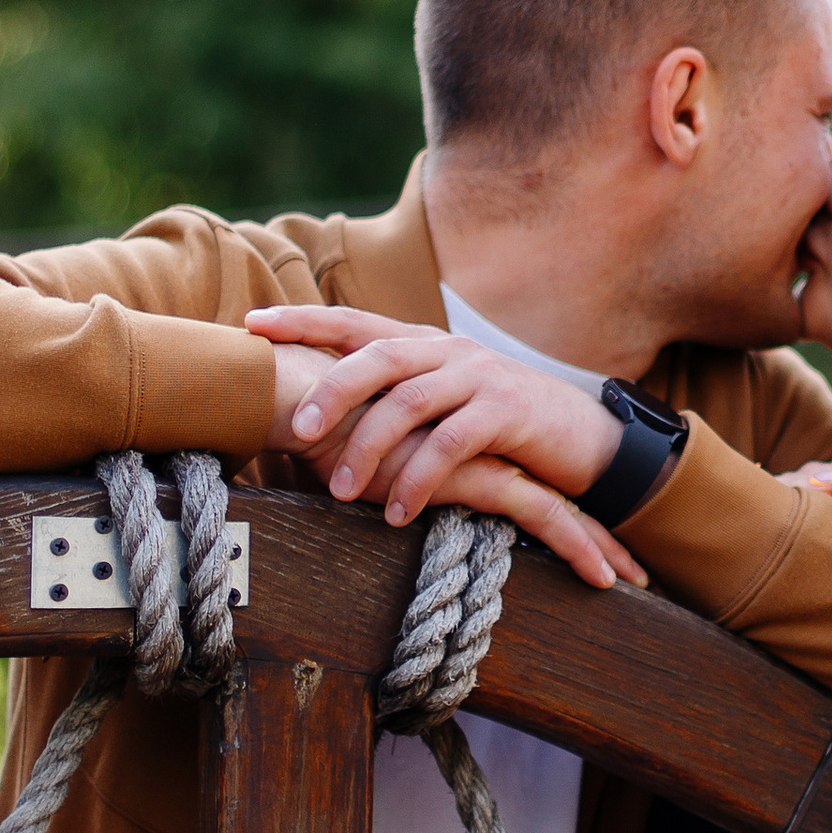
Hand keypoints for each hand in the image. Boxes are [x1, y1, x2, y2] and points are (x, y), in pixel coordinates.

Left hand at [245, 308, 642, 593]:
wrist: (580, 437)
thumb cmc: (494, 430)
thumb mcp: (440, 405)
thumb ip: (389, 402)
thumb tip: (311, 423)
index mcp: (423, 344)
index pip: (354, 322)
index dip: (303, 320)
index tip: (251, 325)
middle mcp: (446, 350)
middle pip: (377, 355)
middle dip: (330, 390)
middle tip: (294, 431)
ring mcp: (479, 376)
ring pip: (409, 401)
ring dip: (369, 447)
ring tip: (338, 490)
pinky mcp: (507, 411)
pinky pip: (451, 443)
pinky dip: (419, 478)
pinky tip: (397, 512)